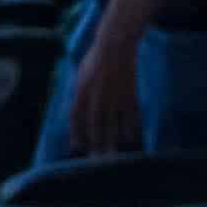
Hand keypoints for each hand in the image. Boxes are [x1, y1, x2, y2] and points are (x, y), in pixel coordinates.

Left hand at [67, 28, 144, 157]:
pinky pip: (130, 116)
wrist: (115, 45)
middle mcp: (97, 94)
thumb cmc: (95, 60)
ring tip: (112, 157)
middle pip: (96, 124)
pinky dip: (130, 129)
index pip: (76, 116)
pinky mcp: (129, 94)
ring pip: (114, 123)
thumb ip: (79, 93)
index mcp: (81, 89)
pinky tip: (130, 141)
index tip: (76, 148)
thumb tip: (77, 112)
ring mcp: (114, 95)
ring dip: (113, 141)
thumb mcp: (80, 74)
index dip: (76, 133)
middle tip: (95, 160)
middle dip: (95, 143)